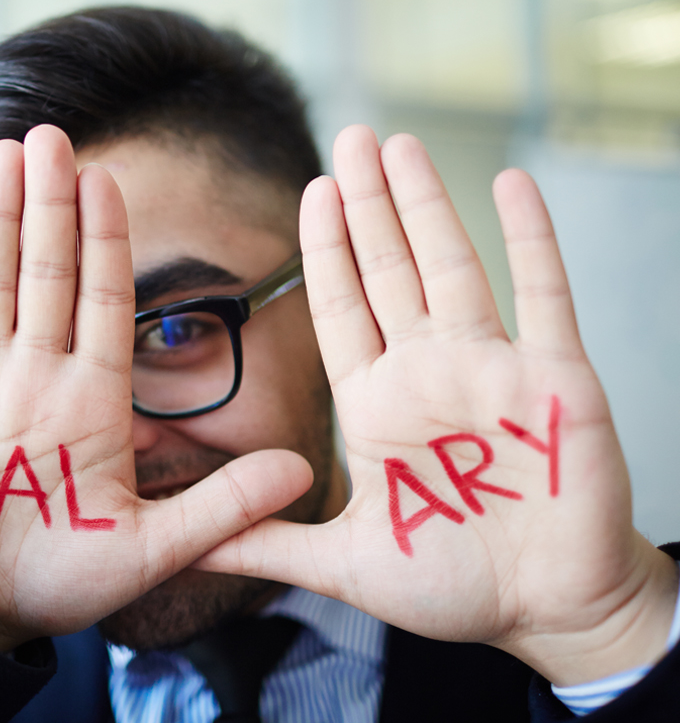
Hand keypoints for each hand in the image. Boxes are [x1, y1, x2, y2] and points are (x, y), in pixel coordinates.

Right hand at [0, 125, 311, 651]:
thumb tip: (303, 473)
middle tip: (55, 138)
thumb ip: (223, 507)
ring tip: (6, 157)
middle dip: (49, 208)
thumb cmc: (66, 579)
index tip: (109, 183)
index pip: (103, 303)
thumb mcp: (152, 549)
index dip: (106, 242)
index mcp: (93, 402)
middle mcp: (36, 379)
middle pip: (45, 276)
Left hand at [196, 125, 678, 684]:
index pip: (342, 308)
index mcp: (376, 405)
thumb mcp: (345, 565)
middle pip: (390, 269)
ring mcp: (492, 369)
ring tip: (402, 145)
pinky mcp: (557, 380)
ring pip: (453, 266)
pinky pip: (544, 295)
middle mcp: (428, 373)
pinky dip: (531, 240)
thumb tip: (191, 550)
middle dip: (368, 204)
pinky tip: (511, 186)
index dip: (327, 249)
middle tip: (351, 136)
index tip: (312, 191)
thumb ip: (268, 544)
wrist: (551, 610)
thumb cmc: (455, 586)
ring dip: (428, 204)